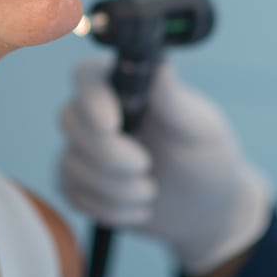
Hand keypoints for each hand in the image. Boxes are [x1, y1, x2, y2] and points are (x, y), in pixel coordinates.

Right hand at [59, 58, 272, 275]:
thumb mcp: (200, 129)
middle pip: (69, 120)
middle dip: (106, 153)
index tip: (112, 125)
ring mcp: (85, 148)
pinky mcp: (80, 183)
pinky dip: (109, 209)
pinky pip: (73, 195)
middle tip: (145, 165)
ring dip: (114, 187)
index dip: (92, 99)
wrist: (207, 210)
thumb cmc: (207, 157)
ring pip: (70, 163)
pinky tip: (139, 209)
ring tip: (151, 191)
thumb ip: (175, 102)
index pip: (88, 77)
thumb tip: (162, 67)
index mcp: (127, 86)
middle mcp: (99, 112)